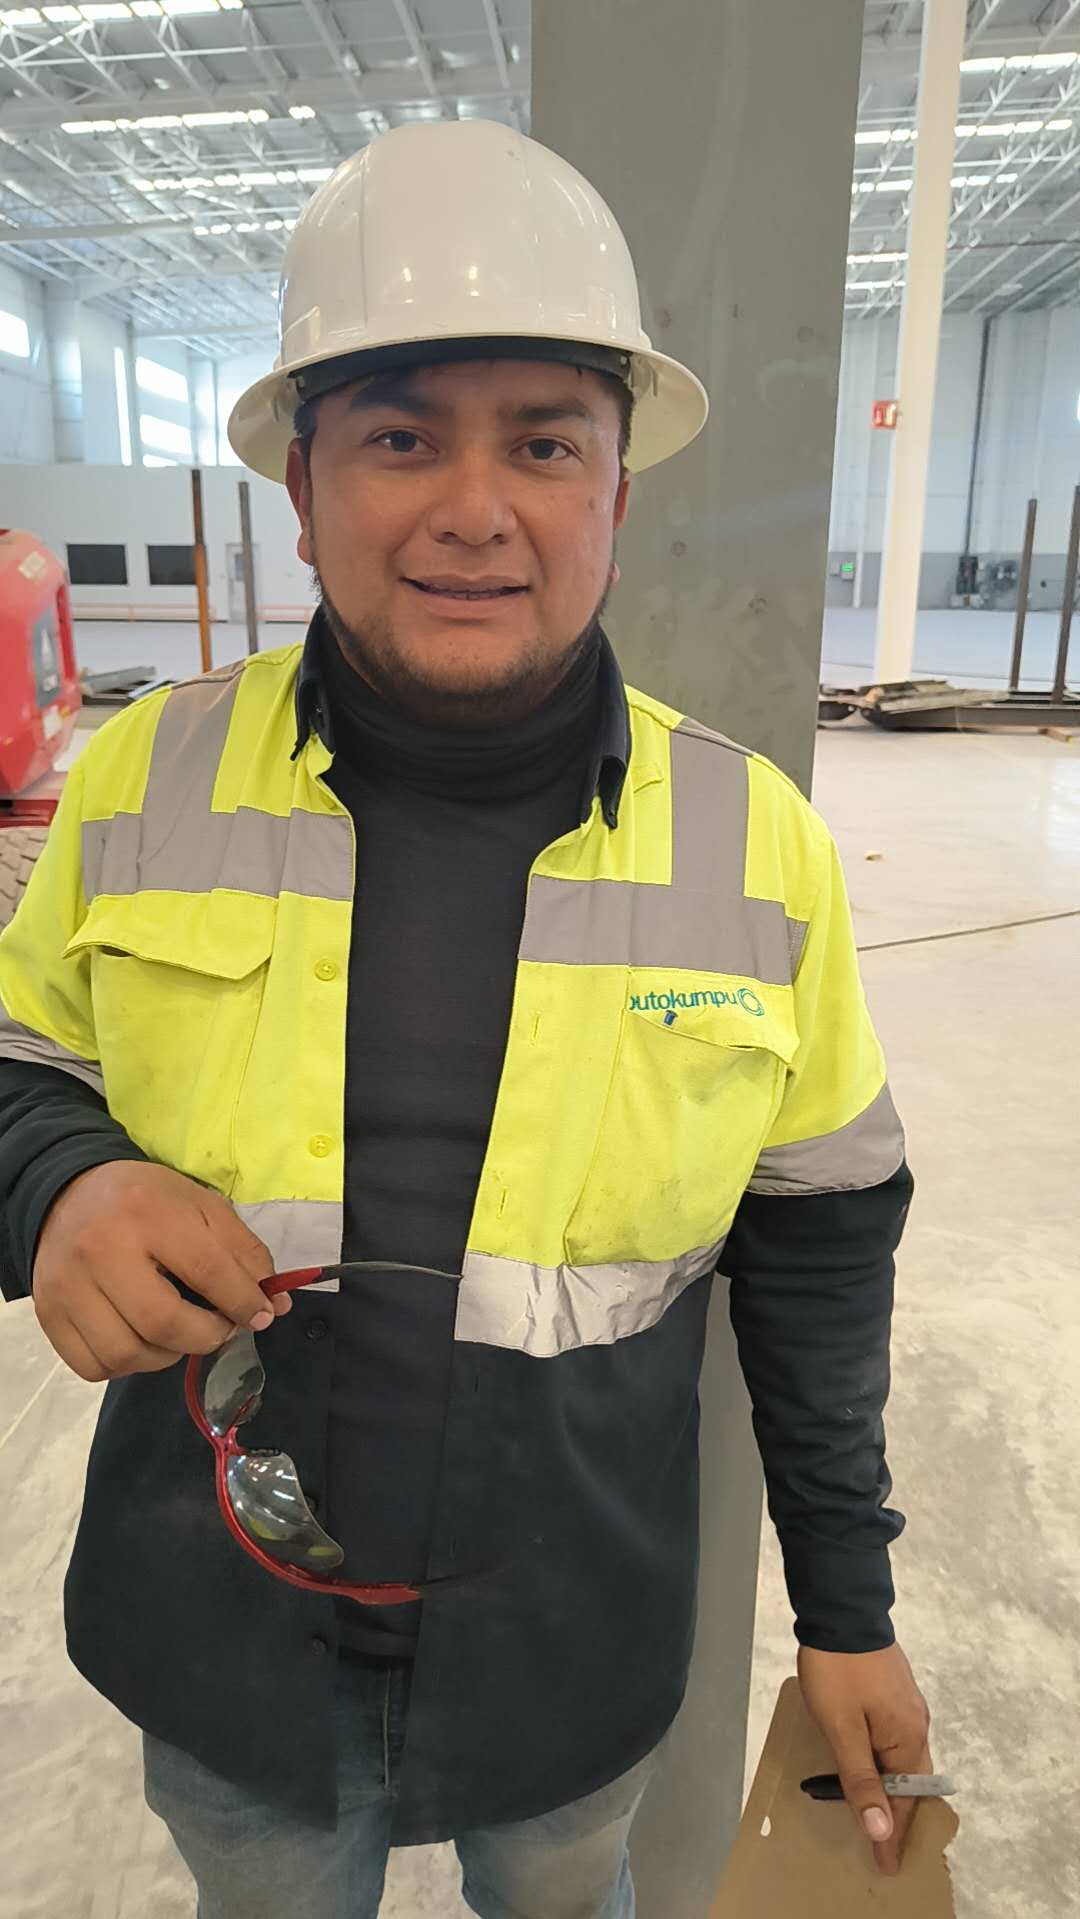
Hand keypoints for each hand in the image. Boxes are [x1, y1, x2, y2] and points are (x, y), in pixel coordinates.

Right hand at [32, 1161, 289, 1382]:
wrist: (67, 1193)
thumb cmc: (145, 1200)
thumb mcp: (200, 1206)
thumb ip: (243, 1252)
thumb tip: (274, 1305)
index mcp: (146, 1212)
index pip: (206, 1270)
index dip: (242, 1302)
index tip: (260, 1315)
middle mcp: (100, 1250)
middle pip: (163, 1323)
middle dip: (207, 1337)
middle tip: (219, 1328)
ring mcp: (67, 1286)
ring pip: (127, 1354)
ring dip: (167, 1356)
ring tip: (178, 1333)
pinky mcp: (48, 1314)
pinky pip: (93, 1367)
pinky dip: (125, 1366)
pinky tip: (139, 1340)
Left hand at [797, 1642, 932, 1877]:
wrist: (840, 1607)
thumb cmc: (838, 1671)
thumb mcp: (842, 1729)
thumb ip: (861, 1779)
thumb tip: (883, 1828)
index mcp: (908, 1737)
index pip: (905, 1799)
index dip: (893, 1833)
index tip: (885, 1865)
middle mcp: (916, 1723)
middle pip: (910, 1781)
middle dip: (898, 1815)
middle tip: (882, 1845)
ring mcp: (907, 1704)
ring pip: (903, 1758)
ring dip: (891, 1787)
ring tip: (876, 1813)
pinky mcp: (893, 1690)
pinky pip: (894, 1738)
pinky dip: (885, 1761)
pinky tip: (870, 1766)